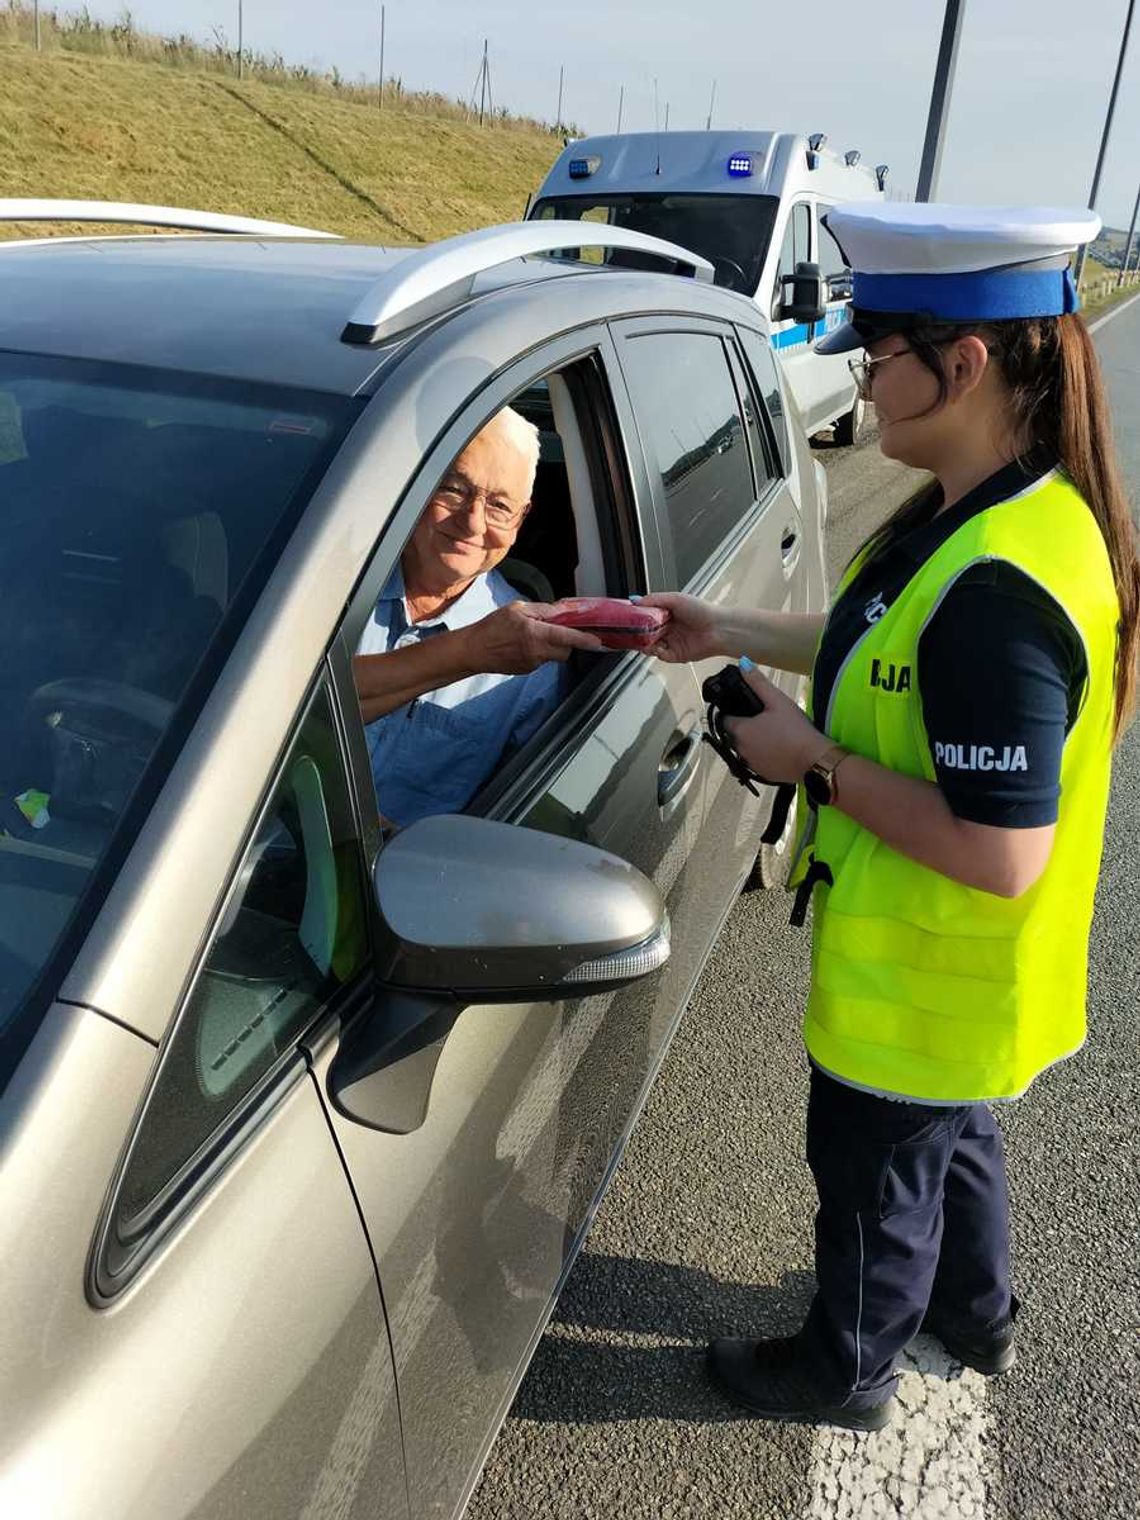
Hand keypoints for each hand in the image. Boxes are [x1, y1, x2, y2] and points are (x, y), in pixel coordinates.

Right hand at [464, 601, 603, 674]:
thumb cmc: (491, 627)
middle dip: (567, 642)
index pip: (568, 638)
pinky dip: (539, 651)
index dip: (585, 640)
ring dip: (551, 646)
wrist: (473, 651)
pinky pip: (541, 660)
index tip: (599, 642)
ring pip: (553, 656)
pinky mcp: (527, 670)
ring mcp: (532, 664)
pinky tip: (523, 644)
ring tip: (532, 635)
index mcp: (535, 635)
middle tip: (556, 630)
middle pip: (565, 651)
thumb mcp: (517, 609)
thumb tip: (562, 610)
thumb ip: (542, 610)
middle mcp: (537, 652)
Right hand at [636, 592, 723, 663]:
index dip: (637, 618)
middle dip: (638, 632)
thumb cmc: (702, 611)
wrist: (719, 629)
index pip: (647, 617)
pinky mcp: (675, 655)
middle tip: (631, 630)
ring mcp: (672, 642)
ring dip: (644, 643)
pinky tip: (654, 646)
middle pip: (646, 632)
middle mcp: (669, 629)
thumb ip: (654, 599)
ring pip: (650, 645)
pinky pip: (660, 655)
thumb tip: (636, 600)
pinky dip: (654, 652)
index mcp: (668, 614)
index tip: (628, 617)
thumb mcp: (675, 598)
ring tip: (640, 639)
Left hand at [724, 665, 831, 783]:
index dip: (732, 712)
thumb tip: (743, 663)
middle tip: (760, 717)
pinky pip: (754, 761)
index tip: (744, 707)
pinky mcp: (762, 774)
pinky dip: (760, 754)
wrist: (814, 761)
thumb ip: (758, 682)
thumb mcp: (777, 701)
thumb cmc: (795, 729)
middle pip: (732, 735)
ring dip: (750, 741)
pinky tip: (776, 747)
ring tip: (769, 731)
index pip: (724, 719)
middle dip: (741, 726)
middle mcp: (740, 750)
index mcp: (740, 730)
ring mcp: (750, 764)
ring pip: (743, 749)